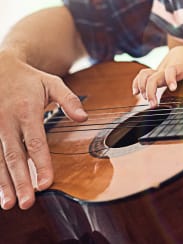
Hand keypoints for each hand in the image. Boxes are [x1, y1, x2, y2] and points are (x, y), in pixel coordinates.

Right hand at [0, 51, 86, 209]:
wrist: (1, 69)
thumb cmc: (30, 79)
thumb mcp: (52, 83)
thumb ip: (69, 100)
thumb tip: (84, 118)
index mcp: (27, 110)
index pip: (36, 142)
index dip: (42, 164)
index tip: (47, 183)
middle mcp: (7, 122)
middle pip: (14, 156)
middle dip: (21, 181)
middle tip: (28, 202)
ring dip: (4, 184)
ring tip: (10, 204)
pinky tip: (0, 191)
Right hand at [131, 46, 182, 106]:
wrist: (180, 50)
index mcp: (177, 66)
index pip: (171, 70)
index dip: (170, 78)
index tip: (173, 88)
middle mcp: (164, 69)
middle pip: (153, 77)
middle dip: (151, 90)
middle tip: (154, 105)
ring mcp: (158, 71)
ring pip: (144, 76)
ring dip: (142, 88)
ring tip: (147, 101)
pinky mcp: (153, 73)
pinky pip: (141, 76)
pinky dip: (136, 83)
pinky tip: (135, 93)